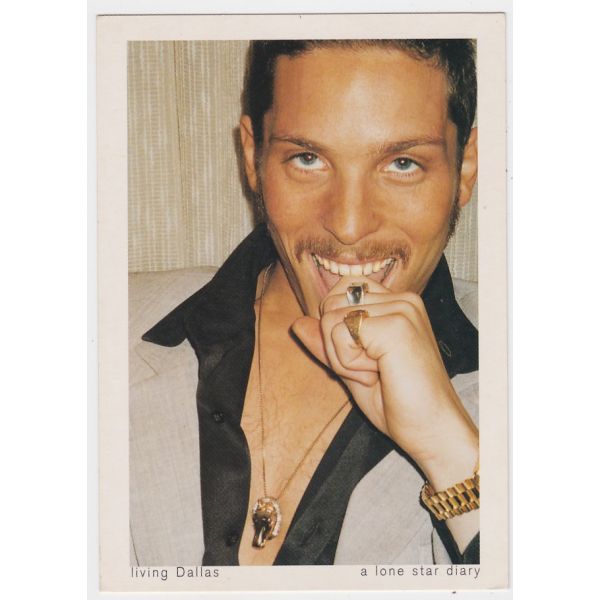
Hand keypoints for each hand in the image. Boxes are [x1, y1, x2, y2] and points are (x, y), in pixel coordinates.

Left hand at [292, 275, 477, 487]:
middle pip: (331, 305)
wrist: (432, 431)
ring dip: (343, 356)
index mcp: (396, 303)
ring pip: (331, 319)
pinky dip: (348, 363)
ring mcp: (401, 309)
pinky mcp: (395, 325)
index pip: (341, 291)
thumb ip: (327, 343)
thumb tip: (297, 323)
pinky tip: (378, 375)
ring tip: (376, 373)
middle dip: (337, 344)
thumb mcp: (352, 368)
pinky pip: (339, 334)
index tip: (367, 358)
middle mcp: (402, 299)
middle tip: (371, 370)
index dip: (338, 327)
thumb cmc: (399, 402)